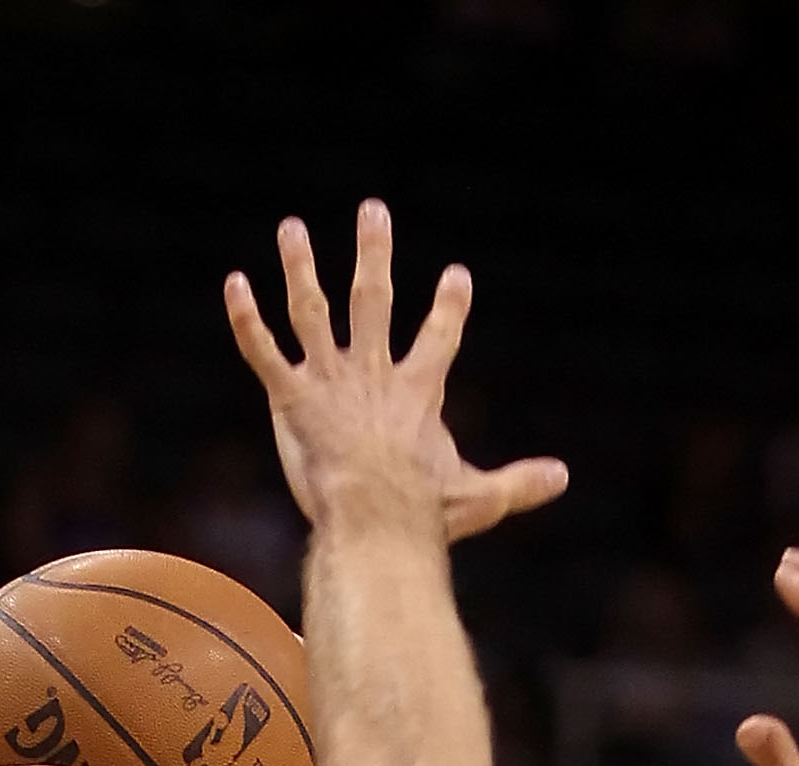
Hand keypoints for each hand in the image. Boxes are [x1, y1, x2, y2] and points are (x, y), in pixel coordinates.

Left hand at [223, 200, 566, 543]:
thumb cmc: (425, 514)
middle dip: (373, 253)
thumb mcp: (479, 497)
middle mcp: (371, 374)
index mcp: (416, 392)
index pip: (438, 338)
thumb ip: (519, 483)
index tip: (457, 275)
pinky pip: (263, 352)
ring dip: (301, 266)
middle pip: (372, 299)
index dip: (449, 307)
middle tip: (373, 211)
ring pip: (312, 311)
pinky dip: (246, 319)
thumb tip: (564, 478)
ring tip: (292, 229)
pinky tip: (234, 284)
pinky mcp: (290, 400)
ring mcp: (329, 383)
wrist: (376, 520)